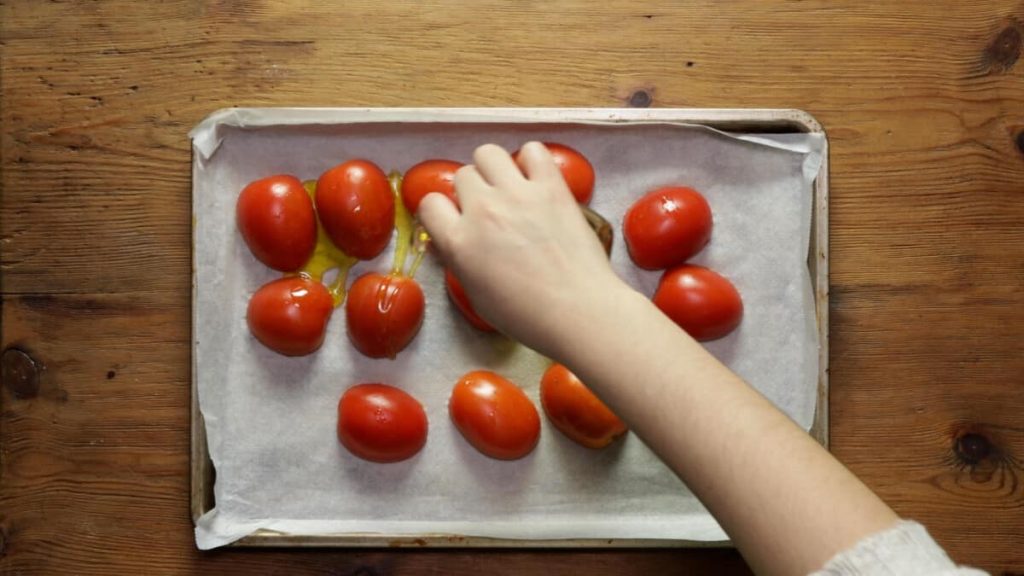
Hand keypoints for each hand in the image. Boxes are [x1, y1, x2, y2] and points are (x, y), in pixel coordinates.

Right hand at [418, 142, 628, 355]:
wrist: (577, 310)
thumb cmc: (528, 315)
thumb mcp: (476, 295)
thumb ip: (461, 260)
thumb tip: (458, 241)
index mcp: (458, 242)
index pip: (430, 204)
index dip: (442, 211)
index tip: (456, 219)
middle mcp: (482, 211)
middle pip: (463, 175)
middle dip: (473, 190)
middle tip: (491, 208)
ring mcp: (517, 194)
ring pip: (488, 153)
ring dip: (494, 168)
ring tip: (509, 187)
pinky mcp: (551, 186)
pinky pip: (532, 150)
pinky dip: (531, 160)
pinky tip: (536, 179)